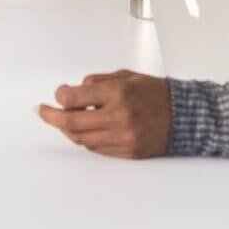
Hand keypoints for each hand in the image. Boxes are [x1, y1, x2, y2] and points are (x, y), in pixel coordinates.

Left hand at [37, 70, 171, 158]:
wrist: (186, 116)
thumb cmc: (157, 93)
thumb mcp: (127, 76)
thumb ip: (99, 82)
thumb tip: (73, 92)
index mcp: (119, 93)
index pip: (75, 97)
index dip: (61, 96)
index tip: (58, 93)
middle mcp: (120, 116)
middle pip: (72, 123)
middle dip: (51, 116)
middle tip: (42, 111)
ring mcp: (123, 137)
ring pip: (81, 138)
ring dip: (67, 130)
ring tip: (62, 121)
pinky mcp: (128, 152)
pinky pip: (96, 148)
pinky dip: (85, 139)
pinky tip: (83, 130)